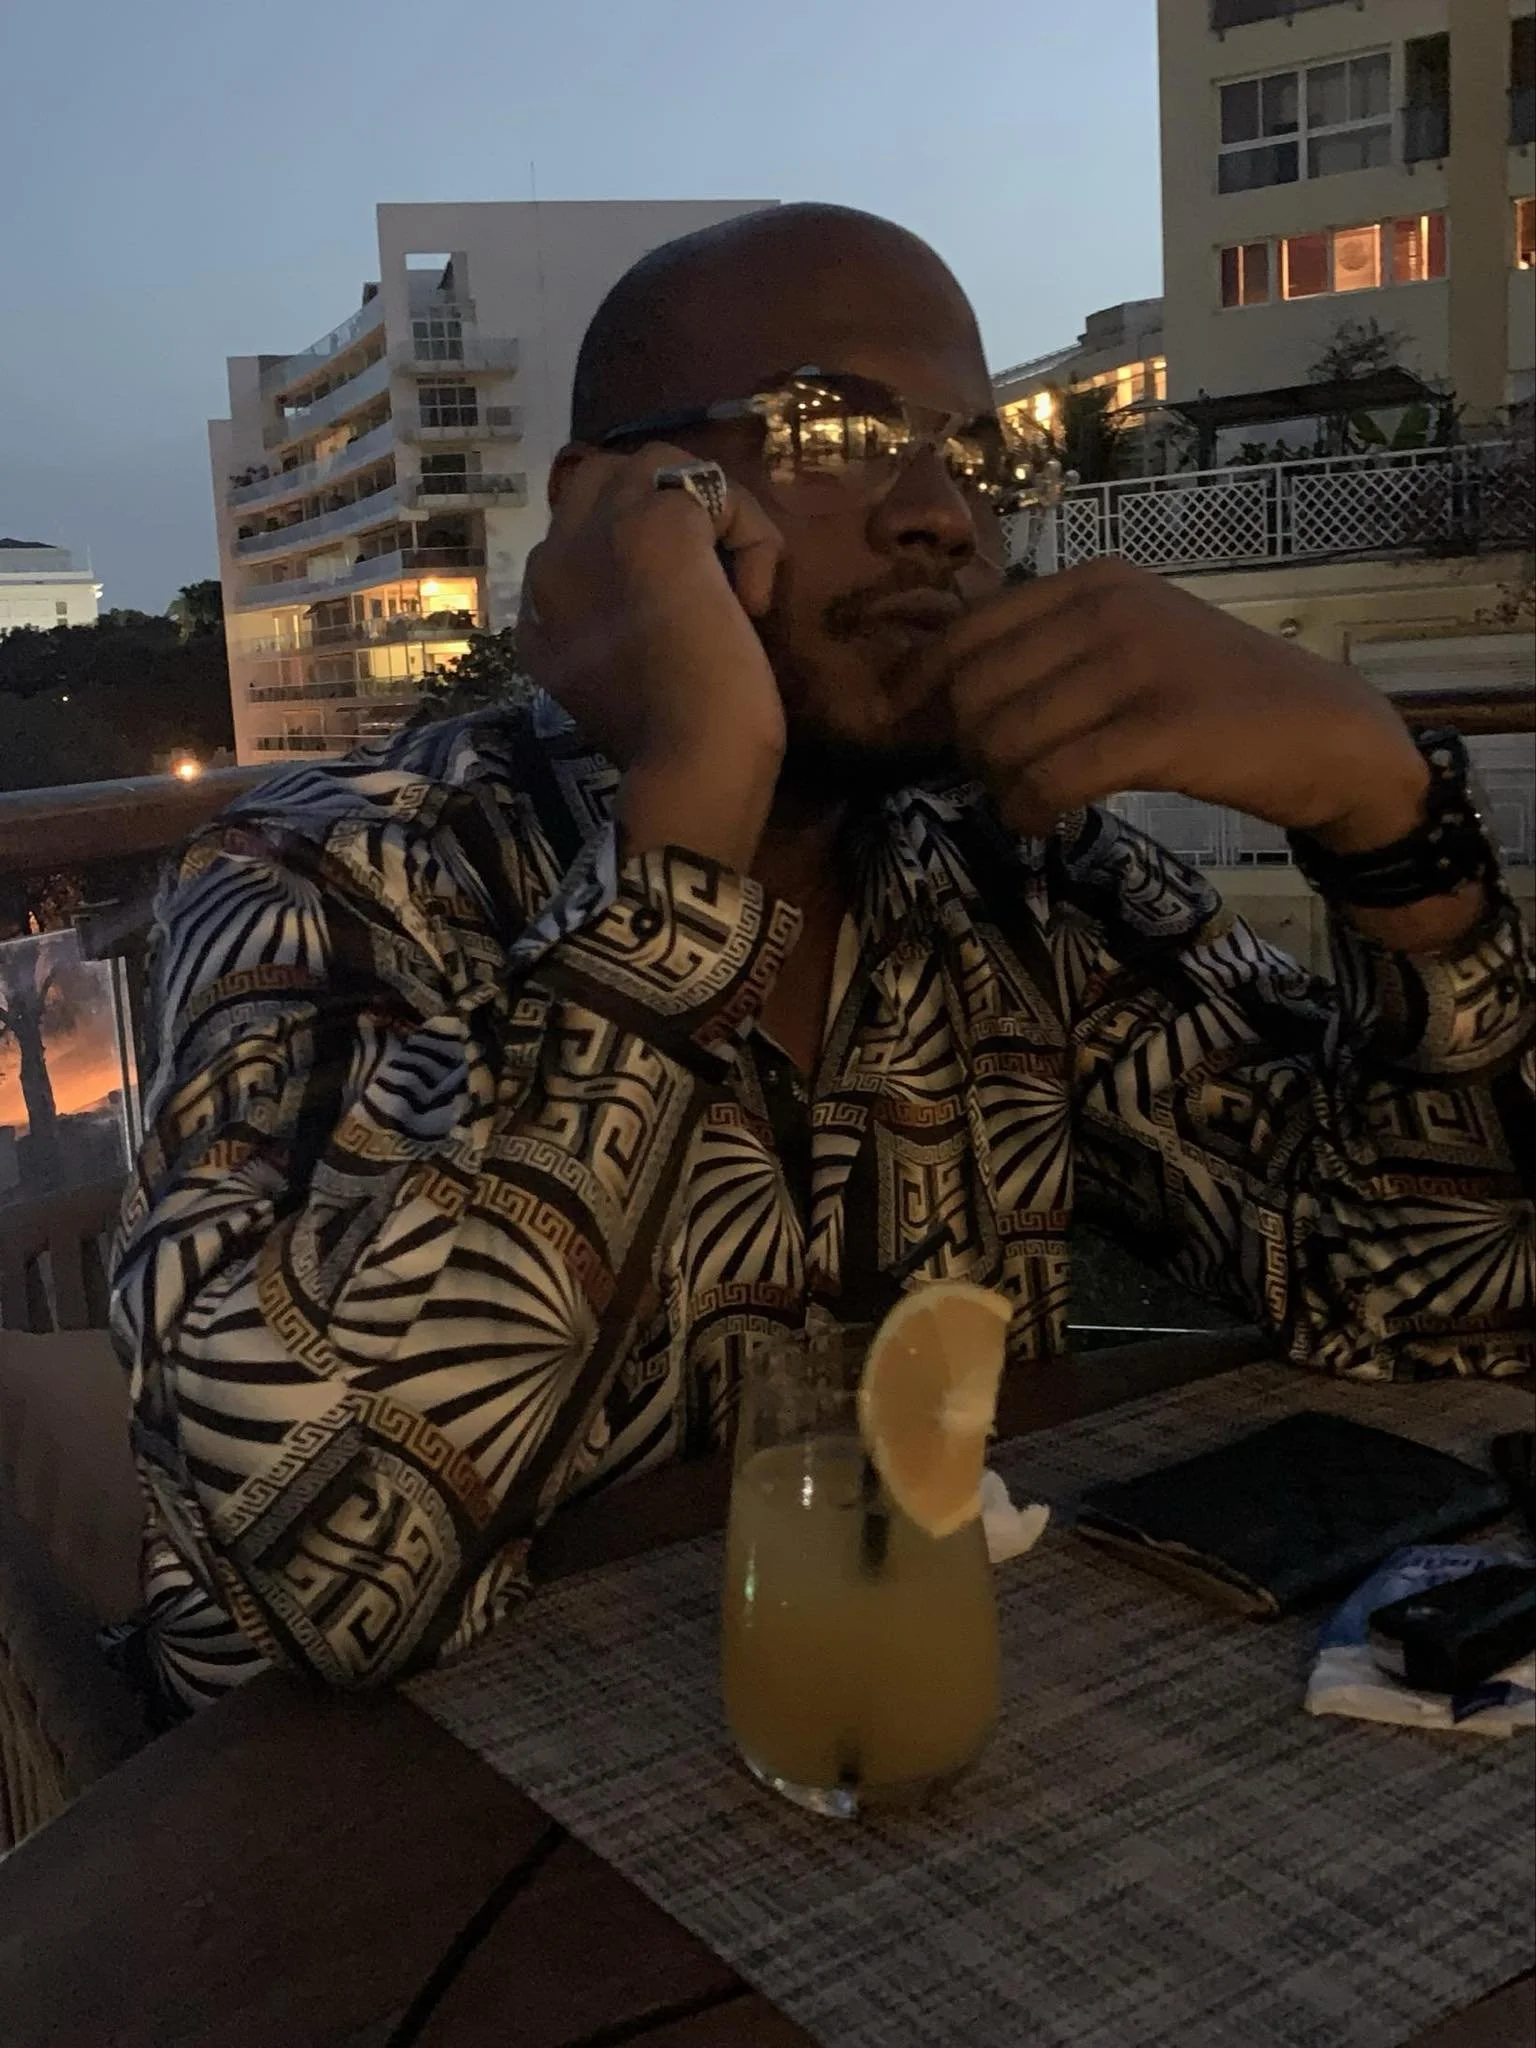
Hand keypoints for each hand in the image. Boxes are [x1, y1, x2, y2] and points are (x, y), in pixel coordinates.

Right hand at [521, 444, 786, 868]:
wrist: (687, 769)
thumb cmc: (666, 751)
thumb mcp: (613, 693)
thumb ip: (611, 637)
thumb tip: (668, 602)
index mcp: (537, 614)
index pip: (576, 539)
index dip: (634, 555)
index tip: (675, 613)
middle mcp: (550, 566)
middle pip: (602, 480)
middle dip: (662, 508)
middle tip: (707, 571)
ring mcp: (596, 536)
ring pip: (656, 466)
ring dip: (709, 514)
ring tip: (732, 585)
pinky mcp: (657, 524)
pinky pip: (715, 490)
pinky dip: (752, 539)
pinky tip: (751, 605)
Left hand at [905, 559, 1428, 851]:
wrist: (1324, 732)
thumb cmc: (1217, 696)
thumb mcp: (1133, 644)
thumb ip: (1053, 652)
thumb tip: (946, 692)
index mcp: (1094, 581)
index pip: (969, 630)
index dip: (922, 686)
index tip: (908, 726)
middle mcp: (1110, 609)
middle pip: (975, 688)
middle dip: (966, 745)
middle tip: (993, 777)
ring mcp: (1137, 665)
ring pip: (1006, 736)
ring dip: (997, 785)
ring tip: (1022, 802)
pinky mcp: (1160, 729)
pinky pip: (1050, 778)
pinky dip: (1027, 811)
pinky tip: (1039, 823)